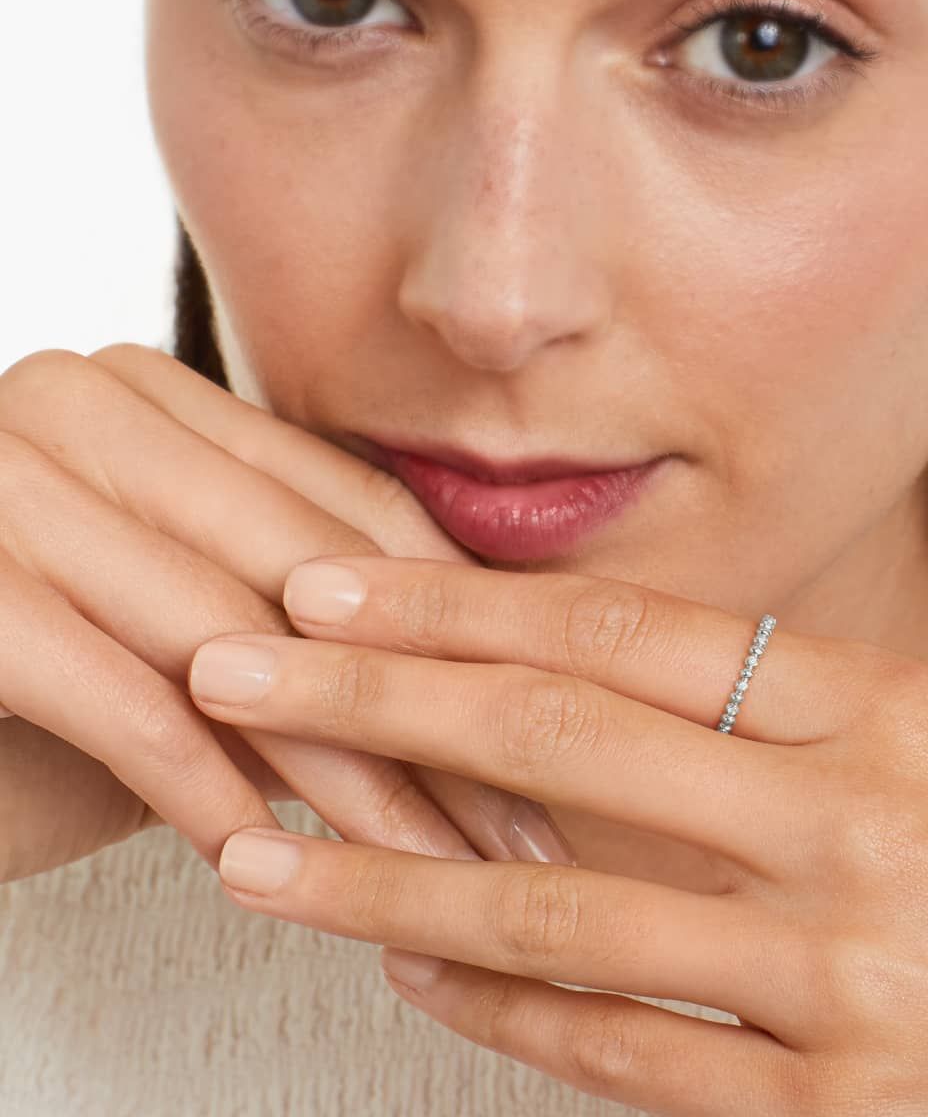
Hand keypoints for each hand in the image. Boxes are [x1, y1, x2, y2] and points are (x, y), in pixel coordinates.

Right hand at [0, 344, 561, 882]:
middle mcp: (76, 403)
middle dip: (422, 706)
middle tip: (515, 816)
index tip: (547, 710)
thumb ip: (311, 603)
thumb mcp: (194, 621)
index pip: (346, 501)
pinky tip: (269, 858)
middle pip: (304, 570)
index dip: (456, 615)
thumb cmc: (45, 685)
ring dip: (341, 769)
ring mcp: (4, 481)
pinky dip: (201, 786)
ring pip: (228, 640)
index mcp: (153, 392)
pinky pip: (117, 699)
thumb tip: (509, 647)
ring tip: (429, 862)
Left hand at [185, 553, 927, 1116]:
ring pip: (553, 912)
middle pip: (566, 738)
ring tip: (256, 854)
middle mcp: (854, 824)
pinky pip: (622, 1060)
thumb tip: (632, 702)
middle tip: (237, 668)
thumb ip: (813, 732)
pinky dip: (501, 1022)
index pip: (637, 631)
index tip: (339, 584)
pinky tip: (416, 990)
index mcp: (896, 712)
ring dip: (386, 883)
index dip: (471, 606)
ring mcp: (838, 979)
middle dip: (380, 700)